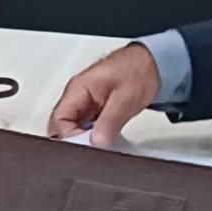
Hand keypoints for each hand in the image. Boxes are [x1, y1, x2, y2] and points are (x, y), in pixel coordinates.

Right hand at [45, 42, 161, 145]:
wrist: (152, 63)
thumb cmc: (138, 70)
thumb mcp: (126, 98)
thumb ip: (109, 121)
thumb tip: (96, 142)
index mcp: (78, 88)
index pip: (59, 119)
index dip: (69, 137)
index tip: (88, 146)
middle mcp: (77, 94)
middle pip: (62, 125)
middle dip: (76, 140)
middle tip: (96, 147)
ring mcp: (84, 102)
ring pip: (74, 127)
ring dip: (85, 138)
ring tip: (103, 141)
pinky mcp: (94, 108)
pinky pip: (86, 126)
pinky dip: (94, 135)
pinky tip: (106, 137)